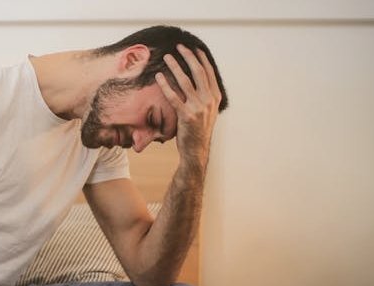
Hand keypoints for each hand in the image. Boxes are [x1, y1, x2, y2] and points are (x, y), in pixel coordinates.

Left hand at [155, 44, 221, 165]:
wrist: (196, 150)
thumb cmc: (198, 129)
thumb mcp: (207, 111)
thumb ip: (204, 96)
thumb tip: (197, 80)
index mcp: (215, 97)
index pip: (209, 72)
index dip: (200, 59)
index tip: (193, 48)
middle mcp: (209, 100)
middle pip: (198, 72)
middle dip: (188, 57)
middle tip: (179, 46)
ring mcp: (198, 108)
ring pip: (186, 81)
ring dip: (175, 66)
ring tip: (167, 57)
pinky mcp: (186, 115)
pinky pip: (173, 97)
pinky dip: (165, 85)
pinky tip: (158, 76)